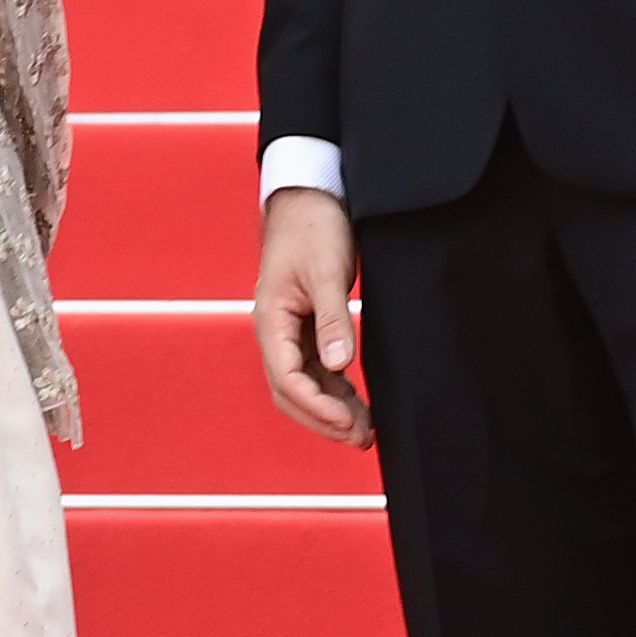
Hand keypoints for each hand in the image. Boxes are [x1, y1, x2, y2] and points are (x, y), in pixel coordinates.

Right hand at [252, 186, 370, 450]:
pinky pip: (316, 370)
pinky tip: (357, 404)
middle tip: (361, 438)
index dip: (316, 406)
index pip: (287, 378)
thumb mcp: (327, 272)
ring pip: (304, 385)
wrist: (309, 197)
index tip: (348, 422)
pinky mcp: (306, 327)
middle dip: (323, 419)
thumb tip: (339, 365)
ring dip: (331, 410)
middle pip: (291, 392)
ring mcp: (289, 331)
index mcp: (270, 319)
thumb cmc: (312, 228)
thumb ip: (333, 320)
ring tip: (364, 432)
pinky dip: (335, 391)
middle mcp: (275, 332)